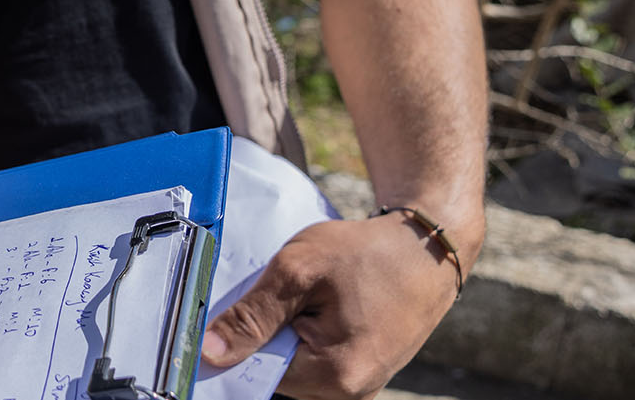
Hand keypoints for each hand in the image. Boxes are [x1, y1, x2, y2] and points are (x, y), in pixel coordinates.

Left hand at [200, 214, 465, 399]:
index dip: (233, 344)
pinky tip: (311, 304)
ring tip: (299, 294)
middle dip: (261, 335)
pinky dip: (300, 331)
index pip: (256, 375)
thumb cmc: (367, 253)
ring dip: (282, 331)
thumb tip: (209, 352)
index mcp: (334, 376)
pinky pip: (312, 358)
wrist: (425, 250)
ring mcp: (357, 385)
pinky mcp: (358, 371)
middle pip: (274, 372)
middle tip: (273, 291)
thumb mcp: (299, 270)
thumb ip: (252, 316)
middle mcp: (349, 393)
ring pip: (292, 364)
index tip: (223, 315)